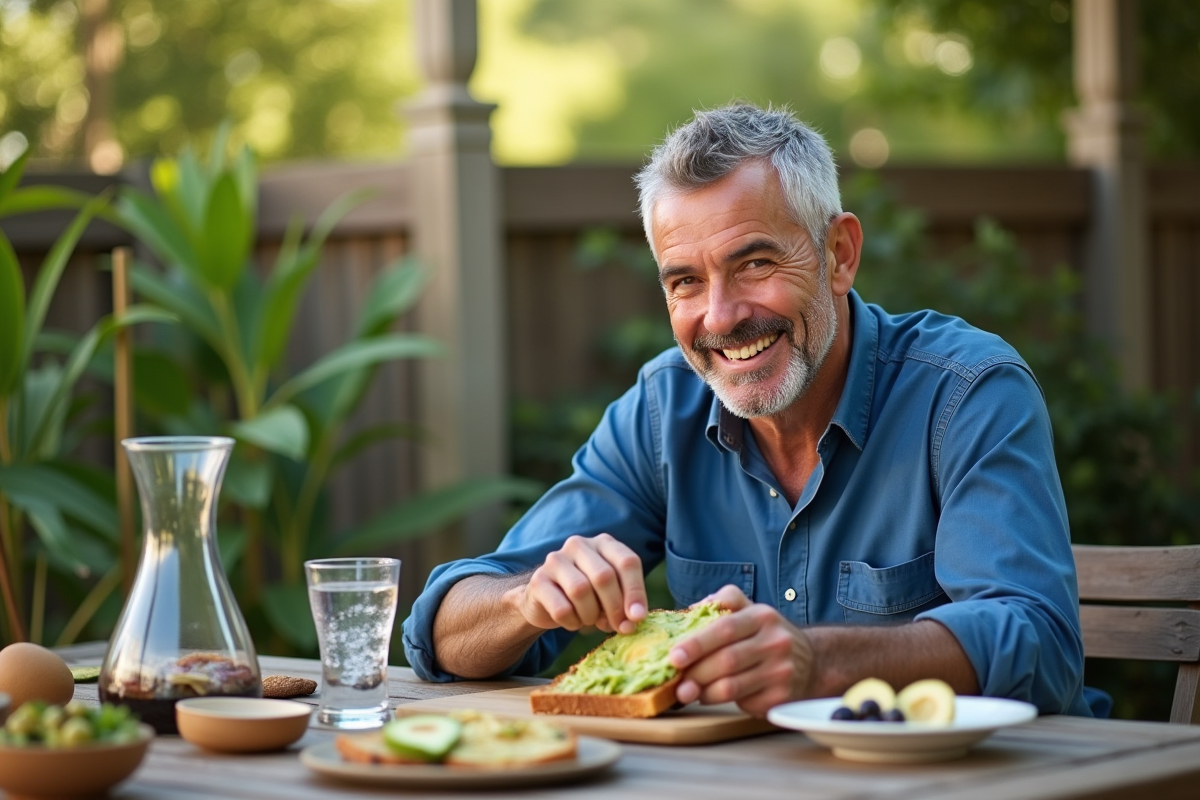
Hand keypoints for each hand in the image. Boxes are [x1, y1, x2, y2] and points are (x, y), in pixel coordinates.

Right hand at [513, 534, 647, 634]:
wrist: (546, 601)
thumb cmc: (588, 597)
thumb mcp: (611, 596)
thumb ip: (625, 605)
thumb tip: (632, 622)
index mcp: (604, 543)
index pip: (627, 561)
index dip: (636, 591)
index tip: (637, 618)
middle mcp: (579, 545)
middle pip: (604, 576)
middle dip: (614, 607)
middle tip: (617, 627)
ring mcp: (556, 559)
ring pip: (580, 591)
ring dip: (590, 615)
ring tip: (589, 619)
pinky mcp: (538, 580)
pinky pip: (561, 608)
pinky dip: (572, 622)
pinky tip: (572, 621)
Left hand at [669, 585, 815, 716]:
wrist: (813, 662)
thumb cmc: (768, 636)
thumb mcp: (751, 610)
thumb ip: (723, 602)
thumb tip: (690, 611)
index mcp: (763, 617)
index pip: (725, 628)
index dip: (697, 643)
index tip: (674, 656)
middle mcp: (775, 643)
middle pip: (726, 661)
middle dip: (695, 673)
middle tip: (675, 680)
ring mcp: (781, 672)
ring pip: (731, 687)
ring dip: (703, 692)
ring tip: (688, 691)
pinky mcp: (781, 697)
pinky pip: (742, 703)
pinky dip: (721, 702)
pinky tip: (713, 696)